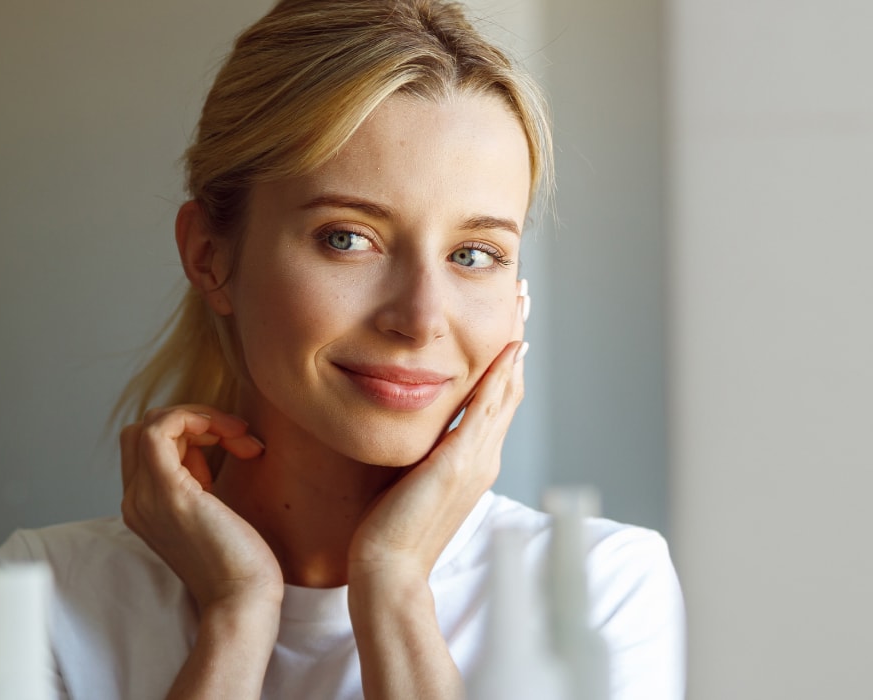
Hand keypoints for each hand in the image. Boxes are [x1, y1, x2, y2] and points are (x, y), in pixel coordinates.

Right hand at [120, 405, 282, 611]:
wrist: (242, 603)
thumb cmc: (239, 565)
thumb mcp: (211, 513)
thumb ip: (199, 482)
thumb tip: (211, 444)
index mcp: (144, 507)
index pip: (146, 447)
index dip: (187, 434)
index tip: (231, 446)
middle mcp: (135, 501)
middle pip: (143, 431)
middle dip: (191, 421)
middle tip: (237, 437)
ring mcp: (146, 497)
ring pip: (151, 424)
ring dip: (200, 418)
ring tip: (240, 438)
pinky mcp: (169, 492)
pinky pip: (161, 429)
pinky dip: (195, 417)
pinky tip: (229, 432)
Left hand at [348, 282, 528, 583]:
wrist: (389, 570)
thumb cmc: (388, 531)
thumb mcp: (409, 478)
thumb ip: (419, 451)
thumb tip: (413, 426)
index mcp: (473, 460)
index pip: (497, 398)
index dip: (505, 357)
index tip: (508, 320)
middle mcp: (483, 457)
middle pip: (510, 386)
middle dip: (516, 337)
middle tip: (521, 296)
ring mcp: (477, 460)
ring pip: (505, 391)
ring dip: (514, 345)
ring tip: (518, 305)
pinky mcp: (460, 463)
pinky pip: (487, 410)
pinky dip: (498, 377)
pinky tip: (506, 349)